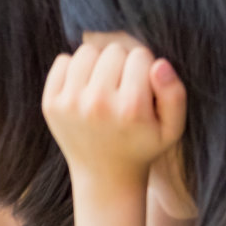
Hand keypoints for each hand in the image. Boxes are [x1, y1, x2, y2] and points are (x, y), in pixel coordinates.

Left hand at [41, 43, 185, 183]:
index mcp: (130, 108)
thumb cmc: (143, 145)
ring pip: (87, 51)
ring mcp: (69, 104)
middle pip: (113, 51)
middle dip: (123, 63)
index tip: (143, 86)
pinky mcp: (50, 104)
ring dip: (98, 62)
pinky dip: (74, 67)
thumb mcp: (172, 128)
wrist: (104, 175)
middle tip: (124, 86)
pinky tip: (85, 87)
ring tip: (105, 83)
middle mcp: (97, 104)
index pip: (141, 56)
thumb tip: (159, 64)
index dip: (146, 67)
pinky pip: (62, 61)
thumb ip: (174, 94)